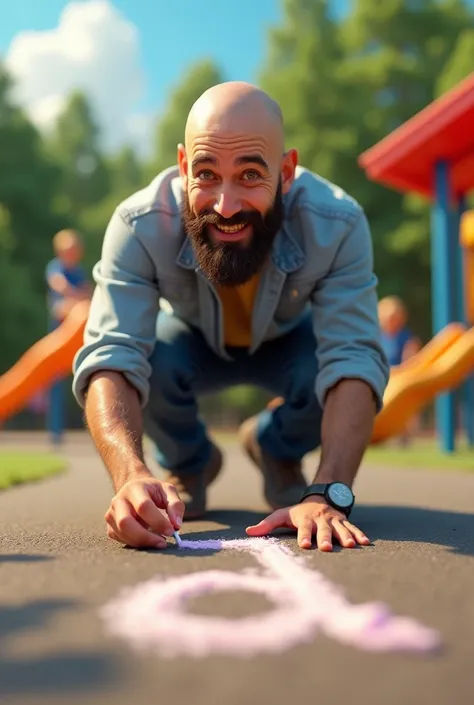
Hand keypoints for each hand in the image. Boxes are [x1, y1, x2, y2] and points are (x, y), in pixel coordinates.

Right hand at [105, 476, 184, 548]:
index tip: (172, 531)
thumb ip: (175, 505)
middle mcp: (118, 500)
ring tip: (158, 541)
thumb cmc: (154, 491)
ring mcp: (111, 514)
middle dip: (145, 537)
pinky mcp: (110, 527)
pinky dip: (136, 543)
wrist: (134, 488)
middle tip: (163, 543)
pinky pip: (121, 540)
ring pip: (122, 533)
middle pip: (125, 522)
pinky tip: (147, 538)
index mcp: (134, 488)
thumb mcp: (168, 491)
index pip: (143, 506)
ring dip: (142, 542)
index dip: (158, 521)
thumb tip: (176, 525)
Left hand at [246, 496, 370, 551]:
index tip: (303, 545)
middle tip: (326, 547)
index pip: (303, 528)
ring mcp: (334, 520)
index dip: (303, 536)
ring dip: (346, 536)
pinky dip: (359, 534)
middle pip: (323, 529)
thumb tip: (248, 532)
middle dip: (325, 537)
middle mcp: (320, 519)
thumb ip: (267, 524)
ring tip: (351, 546)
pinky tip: (365, 542)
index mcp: (305, 519)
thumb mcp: (282, 515)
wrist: (320, 498)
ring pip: (341, 528)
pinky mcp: (344, 522)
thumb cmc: (298, 513)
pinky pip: (353, 527)